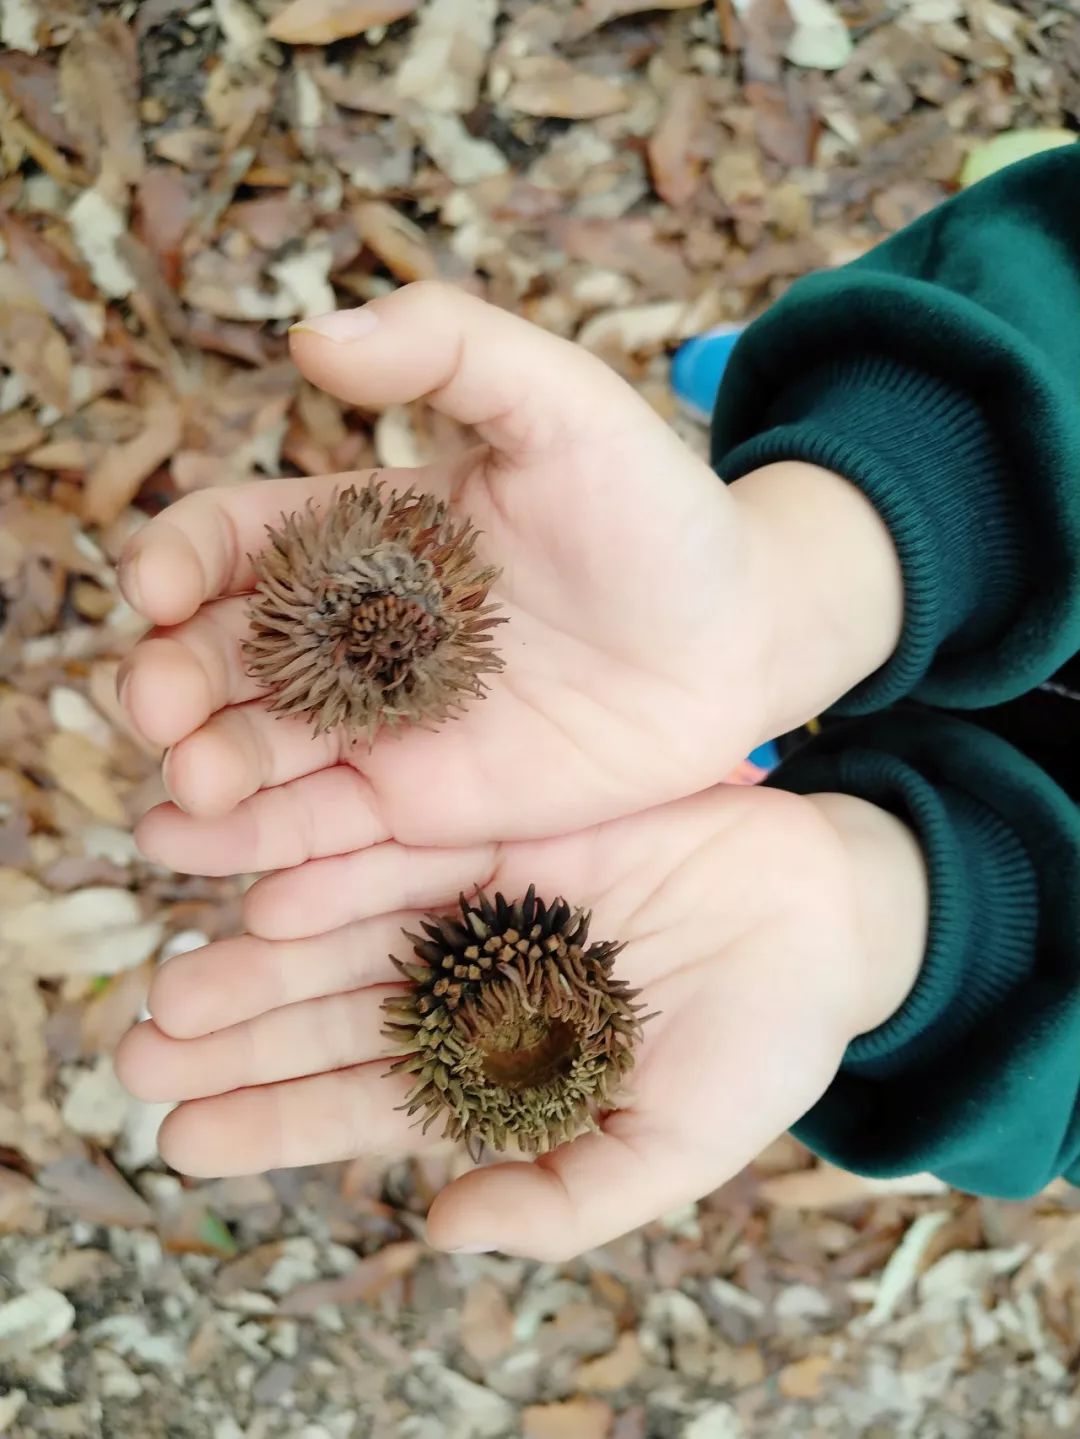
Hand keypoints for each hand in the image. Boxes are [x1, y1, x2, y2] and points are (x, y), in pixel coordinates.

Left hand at [115, 784, 924, 1260]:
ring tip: (171, 989)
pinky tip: (267, 897)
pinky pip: (411, 851)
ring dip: (258, 959)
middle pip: (331, 1013)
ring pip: (348, 933)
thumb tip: (440, 1233)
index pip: (364, 1102)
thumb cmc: (768, 1041)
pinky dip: (341, 874)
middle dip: (237, 1037)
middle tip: (141, 1051)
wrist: (835, 913)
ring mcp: (485, 902)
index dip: (273, 1123)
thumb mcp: (677, 1144)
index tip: (183, 1139)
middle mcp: (473, 982)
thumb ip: (567, 1198)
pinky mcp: (509, 828)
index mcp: (501, 1067)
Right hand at [117, 283, 901, 874]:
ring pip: (259, 751)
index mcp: (363, 534)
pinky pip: (326, 831)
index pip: (235, 543)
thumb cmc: (657, 511)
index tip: (152, 586)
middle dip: (173, 679)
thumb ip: (450, 349)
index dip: (179, 561)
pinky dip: (265, 846)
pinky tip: (211, 856)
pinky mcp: (424, 805)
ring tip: (188, 797)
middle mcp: (354, 632)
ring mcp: (385, 725)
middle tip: (160, 707)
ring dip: (204, 772)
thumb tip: (310, 334)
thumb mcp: (563, 402)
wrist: (740, 639)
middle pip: (224, 656)